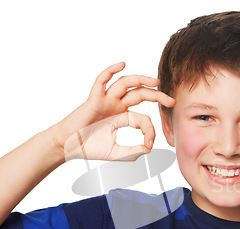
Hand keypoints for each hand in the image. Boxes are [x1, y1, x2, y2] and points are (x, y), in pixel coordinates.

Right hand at [52, 62, 175, 160]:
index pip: (143, 117)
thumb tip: (148, 149)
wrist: (67, 147)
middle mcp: (115, 105)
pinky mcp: (93, 99)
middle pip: (140, 94)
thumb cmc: (88, 147)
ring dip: (141, 80)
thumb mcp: (116, 152)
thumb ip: (132, 152)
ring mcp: (105, 100)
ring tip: (156, 82)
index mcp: (122, 116)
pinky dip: (110, 70)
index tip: (150, 144)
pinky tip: (122, 64)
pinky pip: (101, 81)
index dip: (150, 130)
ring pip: (125, 84)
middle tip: (171, 99)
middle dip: (157, 95)